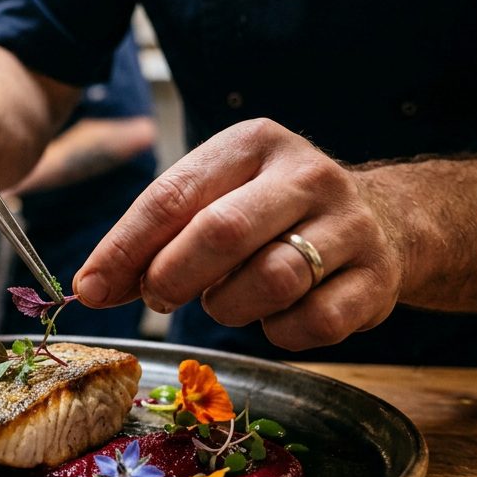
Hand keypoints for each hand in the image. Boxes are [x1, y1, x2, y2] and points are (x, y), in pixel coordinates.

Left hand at [72, 118, 404, 349]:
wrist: (385, 221)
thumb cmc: (273, 212)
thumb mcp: (216, 197)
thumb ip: (157, 235)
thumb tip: (95, 285)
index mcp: (253, 143)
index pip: (173, 194)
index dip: (125, 248)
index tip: (91, 287)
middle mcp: (306, 175)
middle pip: (222, 232)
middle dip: (174, 275)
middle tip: (157, 297)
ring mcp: (350, 226)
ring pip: (272, 279)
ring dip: (229, 305)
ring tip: (226, 299)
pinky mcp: (378, 279)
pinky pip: (313, 324)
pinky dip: (280, 332)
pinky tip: (276, 315)